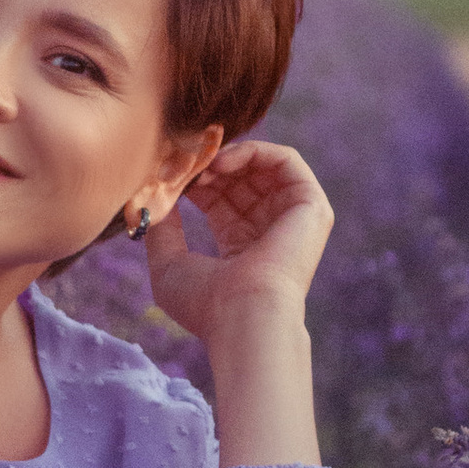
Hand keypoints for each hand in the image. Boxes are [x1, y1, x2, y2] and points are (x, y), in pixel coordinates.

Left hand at [142, 138, 332, 346]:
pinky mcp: (311, 206)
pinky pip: (286, 160)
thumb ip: (163, 231)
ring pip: (262, 167)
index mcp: (241, 247)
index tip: (167, 176)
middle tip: (181, 165)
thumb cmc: (206, 304)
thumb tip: (157, 201)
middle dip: (208, 166)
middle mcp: (269, 231)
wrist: (244, 315)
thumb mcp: (169, 266)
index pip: (219, 199)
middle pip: (239, 180)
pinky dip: (253, 151)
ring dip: (228, 157)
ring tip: (202, 166)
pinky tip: (222, 163)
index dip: (194, 181)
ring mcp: (293, 218)